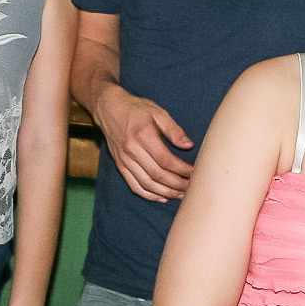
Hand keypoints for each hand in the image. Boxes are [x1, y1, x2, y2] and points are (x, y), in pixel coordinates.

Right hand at [95, 86, 192, 202]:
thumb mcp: (158, 112)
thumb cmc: (136, 109)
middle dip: (177, 184)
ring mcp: (124, 159)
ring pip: (147, 184)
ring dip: (165, 192)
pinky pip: (134, 185)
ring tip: (180, 195)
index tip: (195, 172)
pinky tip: (162, 197)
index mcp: (144, 135)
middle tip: (191, 187)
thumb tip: (189, 145)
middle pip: (157, 175)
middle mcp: (132, 150)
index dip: (182, 169)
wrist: (109, 108)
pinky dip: (148, 195)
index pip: (166, 160)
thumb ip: (174, 130)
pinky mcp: (120, 165)